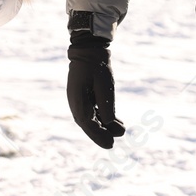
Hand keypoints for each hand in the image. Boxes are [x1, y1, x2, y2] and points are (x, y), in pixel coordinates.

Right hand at [67, 30, 124, 148]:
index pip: (87, 123)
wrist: (89, 51)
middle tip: (112, 145)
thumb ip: (106, 105)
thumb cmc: (97, 67)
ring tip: (120, 131)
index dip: (98, 136)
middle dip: (99, 135)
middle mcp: (75, 102)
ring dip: (103, 127)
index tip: (110, 143)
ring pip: (90, 119)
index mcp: (78, 100)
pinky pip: (92, 112)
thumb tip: (109, 123)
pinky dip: (102, 118)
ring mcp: (78, 100)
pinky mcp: (84, 97)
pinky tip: (115, 123)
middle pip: (87, 124)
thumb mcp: (104, 86)